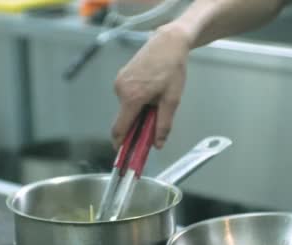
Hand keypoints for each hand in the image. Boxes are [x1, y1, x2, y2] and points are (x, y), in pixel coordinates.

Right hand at [112, 24, 190, 149]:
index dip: (121, 143)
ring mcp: (119, 82)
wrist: (168, 42)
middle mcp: (121, 90)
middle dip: (136, 126)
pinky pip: (126, 97)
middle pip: (124, 119)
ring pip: (126, 108)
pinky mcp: (121, 77)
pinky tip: (151, 92)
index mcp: (132, 98)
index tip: (124, 154)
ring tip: (157, 100)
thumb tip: (157, 144)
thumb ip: (163, 124)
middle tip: (154, 123)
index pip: (119, 128)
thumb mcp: (172, 99)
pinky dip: (136, 101)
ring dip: (138, 112)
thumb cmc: (172, 68)